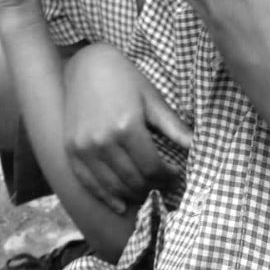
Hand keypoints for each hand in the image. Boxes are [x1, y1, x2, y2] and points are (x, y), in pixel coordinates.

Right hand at [63, 43, 191, 213]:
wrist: (87, 63)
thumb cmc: (124, 78)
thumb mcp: (152, 98)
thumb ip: (174, 127)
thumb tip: (198, 146)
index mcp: (127, 126)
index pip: (152, 167)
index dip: (168, 176)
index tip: (176, 173)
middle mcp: (103, 141)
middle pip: (133, 180)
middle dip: (153, 186)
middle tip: (164, 184)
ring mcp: (84, 147)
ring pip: (113, 187)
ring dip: (133, 194)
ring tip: (147, 191)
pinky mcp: (71, 150)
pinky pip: (89, 184)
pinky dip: (105, 198)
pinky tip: (120, 205)